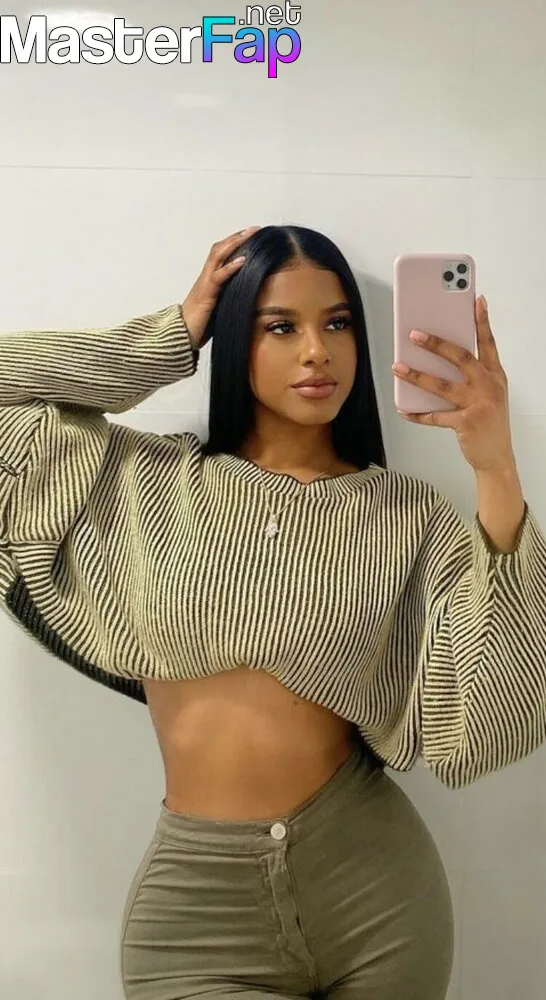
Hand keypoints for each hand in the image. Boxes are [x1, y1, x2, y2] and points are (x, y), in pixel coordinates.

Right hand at [181, 226, 260, 348]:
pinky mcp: (206, 295)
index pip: (222, 255)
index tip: (251, 235)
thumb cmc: (199, 326)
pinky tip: (243, 260)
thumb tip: (247, 297)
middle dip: (237, 237)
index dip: (235, 243)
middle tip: (255, 228)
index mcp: (209, 280)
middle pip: (220, 249)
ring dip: (235, 243)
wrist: (180, 336)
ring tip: (249, 234)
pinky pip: (218, 277)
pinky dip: (230, 267)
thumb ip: (228, 299)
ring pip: (218, 256)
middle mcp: (206, 277)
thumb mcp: (218, 309)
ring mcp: (205, 284)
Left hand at [391, 295, 516, 472]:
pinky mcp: (466, 423)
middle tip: (414, 334)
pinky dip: (417, 414)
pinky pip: (435, 416)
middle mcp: (488, 386)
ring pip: (442, 386)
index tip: (476, 301)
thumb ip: (474, 375)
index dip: (482, 322)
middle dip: (437, 344)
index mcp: (495, 375)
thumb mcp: (489, 393)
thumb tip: (441, 357)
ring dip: (417, 375)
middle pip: (461, 358)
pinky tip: (404, 410)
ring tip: (397, 367)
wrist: (497, 456)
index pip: (488, 343)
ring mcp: (478, 405)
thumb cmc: (489, 421)